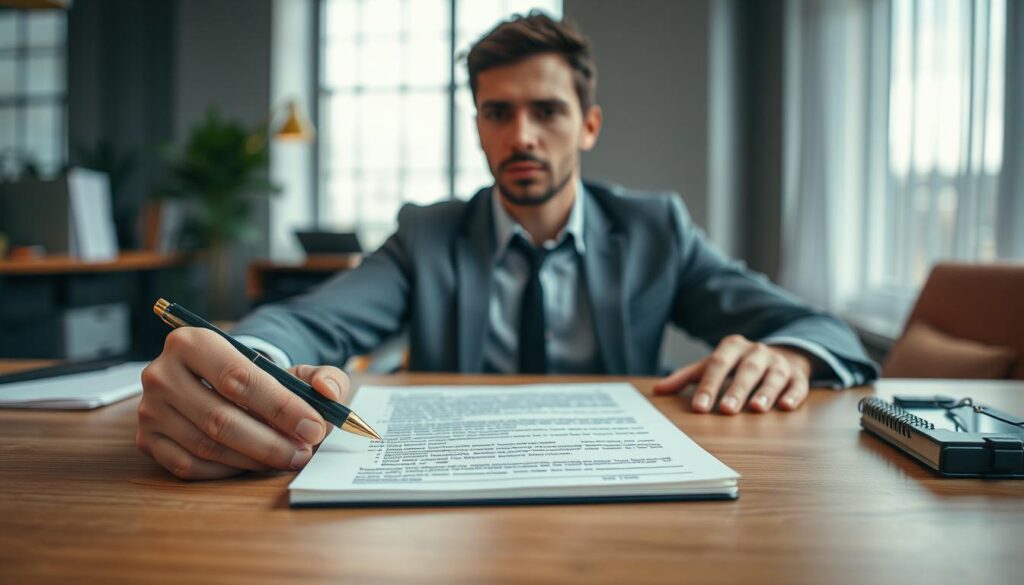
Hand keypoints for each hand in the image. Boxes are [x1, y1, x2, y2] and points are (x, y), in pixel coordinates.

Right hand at [137, 328, 350, 479]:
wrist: (216, 382)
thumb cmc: (258, 377)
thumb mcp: (293, 367)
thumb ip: (322, 376)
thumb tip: (328, 392)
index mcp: (193, 341)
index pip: (239, 378)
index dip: (280, 407)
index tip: (314, 427)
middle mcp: (162, 373)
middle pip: (221, 417)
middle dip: (270, 440)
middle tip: (304, 451)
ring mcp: (150, 409)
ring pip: (207, 445)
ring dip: (253, 459)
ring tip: (287, 458)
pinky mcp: (147, 440)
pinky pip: (189, 466)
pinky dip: (227, 471)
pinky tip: (254, 465)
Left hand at [653, 334, 811, 414]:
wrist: (780, 355)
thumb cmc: (737, 365)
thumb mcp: (711, 366)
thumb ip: (686, 378)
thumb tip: (657, 390)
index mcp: (732, 347)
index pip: (718, 365)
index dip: (709, 385)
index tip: (699, 407)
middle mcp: (756, 353)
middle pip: (746, 370)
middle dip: (736, 390)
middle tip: (726, 409)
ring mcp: (779, 364)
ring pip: (773, 377)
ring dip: (765, 393)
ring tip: (756, 409)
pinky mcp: (798, 376)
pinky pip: (797, 385)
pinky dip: (793, 395)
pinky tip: (786, 407)